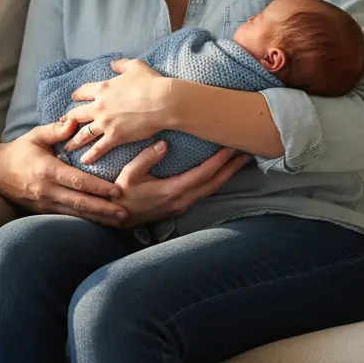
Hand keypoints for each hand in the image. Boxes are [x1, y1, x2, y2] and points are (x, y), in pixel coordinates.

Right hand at [0, 121, 128, 223]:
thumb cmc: (19, 151)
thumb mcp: (35, 135)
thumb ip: (56, 129)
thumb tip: (74, 122)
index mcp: (46, 170)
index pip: (77, 181)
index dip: (98, 187)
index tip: (117, 190)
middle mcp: (46, 191)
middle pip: (80, 202)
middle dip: (104, 209)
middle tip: (126, 212)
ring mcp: (44, 204)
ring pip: (76, 214)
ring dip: (98, 218)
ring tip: (119, 220)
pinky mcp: (43, 212)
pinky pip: (68, 217)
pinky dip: (86, 220)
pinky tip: (101, 222)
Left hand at [64, 58, 174, 163]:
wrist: (163, 102)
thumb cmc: (151, 83)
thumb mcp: (135, 66)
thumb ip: (121, 64)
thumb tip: (112, 63)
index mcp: (103, 88)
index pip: (83, 91)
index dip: (77, 95)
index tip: (74, 98)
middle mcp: (99, 106)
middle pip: (78, 113)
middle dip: (68, 119)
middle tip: (62, 123)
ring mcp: (105, 123)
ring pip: (83, 133)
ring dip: (74, 141)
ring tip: (67, 147)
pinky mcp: (114, 136)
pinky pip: (98, 148)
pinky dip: (91, 155)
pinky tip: (84, 161)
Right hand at [101, 144, 251, 229]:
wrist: (117, 218)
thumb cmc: (121, 195)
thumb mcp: (129, 174)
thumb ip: (146, 158)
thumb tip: (164, 144)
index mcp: (172, 191)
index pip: (203, 174)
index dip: (219, 160)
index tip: (231, 147)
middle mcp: (181, 200)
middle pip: (215, 183)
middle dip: (232, 167)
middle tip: (246, 151)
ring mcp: (182, 205)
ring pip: (212, 189)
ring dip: (227, 174)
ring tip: (238, 160)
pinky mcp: (180, 207)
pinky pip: (204, 193)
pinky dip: (216, 181)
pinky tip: (220, 172)